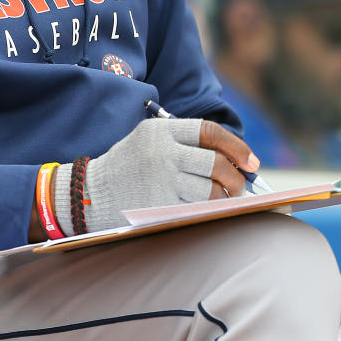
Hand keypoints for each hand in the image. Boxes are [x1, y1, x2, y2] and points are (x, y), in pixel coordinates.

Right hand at [56, 118, 259, 233]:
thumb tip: (231, 157)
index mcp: (161, 131)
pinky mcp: (161, 205)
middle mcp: (163, 152)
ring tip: (227, 198)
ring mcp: (162, 180)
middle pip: (216, 162)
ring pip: (211, 188)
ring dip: (226, 195)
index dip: (236, 146)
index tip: (250, 160)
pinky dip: (212, 209)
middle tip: (242, 183)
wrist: (90, 194)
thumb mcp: (148, 140)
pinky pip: (198, 207)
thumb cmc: (127, 166)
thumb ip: (183, 142)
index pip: (209, 132)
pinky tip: (212, 209)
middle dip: (236, 175)